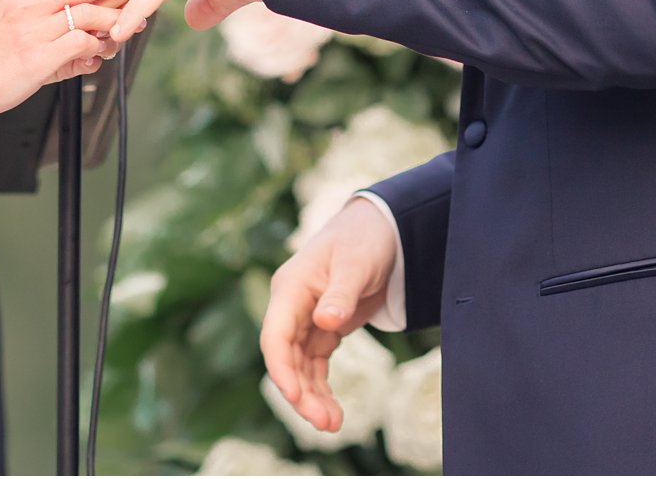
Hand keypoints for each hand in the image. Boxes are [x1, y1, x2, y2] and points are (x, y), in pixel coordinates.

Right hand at [0, 0, 157, 121]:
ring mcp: (32, 27)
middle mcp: (27, 2)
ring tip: (133, 25)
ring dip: (116, 18)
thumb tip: (79, 16)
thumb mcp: (12, 22)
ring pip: (89, 11)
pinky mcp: (37, 55)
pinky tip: (102, 54)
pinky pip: (82, 44)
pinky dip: (98, 47)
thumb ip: (45, 13)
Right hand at [259, 197, 398, 432]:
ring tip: (333, 424)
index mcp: (290, 287)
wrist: (380, 229)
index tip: (294, 396)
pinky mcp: (322, 328)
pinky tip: (332, 408)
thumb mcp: (356, 264)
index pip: (275, 335)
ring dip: (311, 395)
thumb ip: (340, 294)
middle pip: (285, 357)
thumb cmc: (364, 240)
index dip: (280, 368)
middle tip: (326, 423)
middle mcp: (291, 306)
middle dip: (300, 392)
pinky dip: (320, 386)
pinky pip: (314, 363)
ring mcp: (305, 318)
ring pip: (299, 365)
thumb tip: (325, 322)